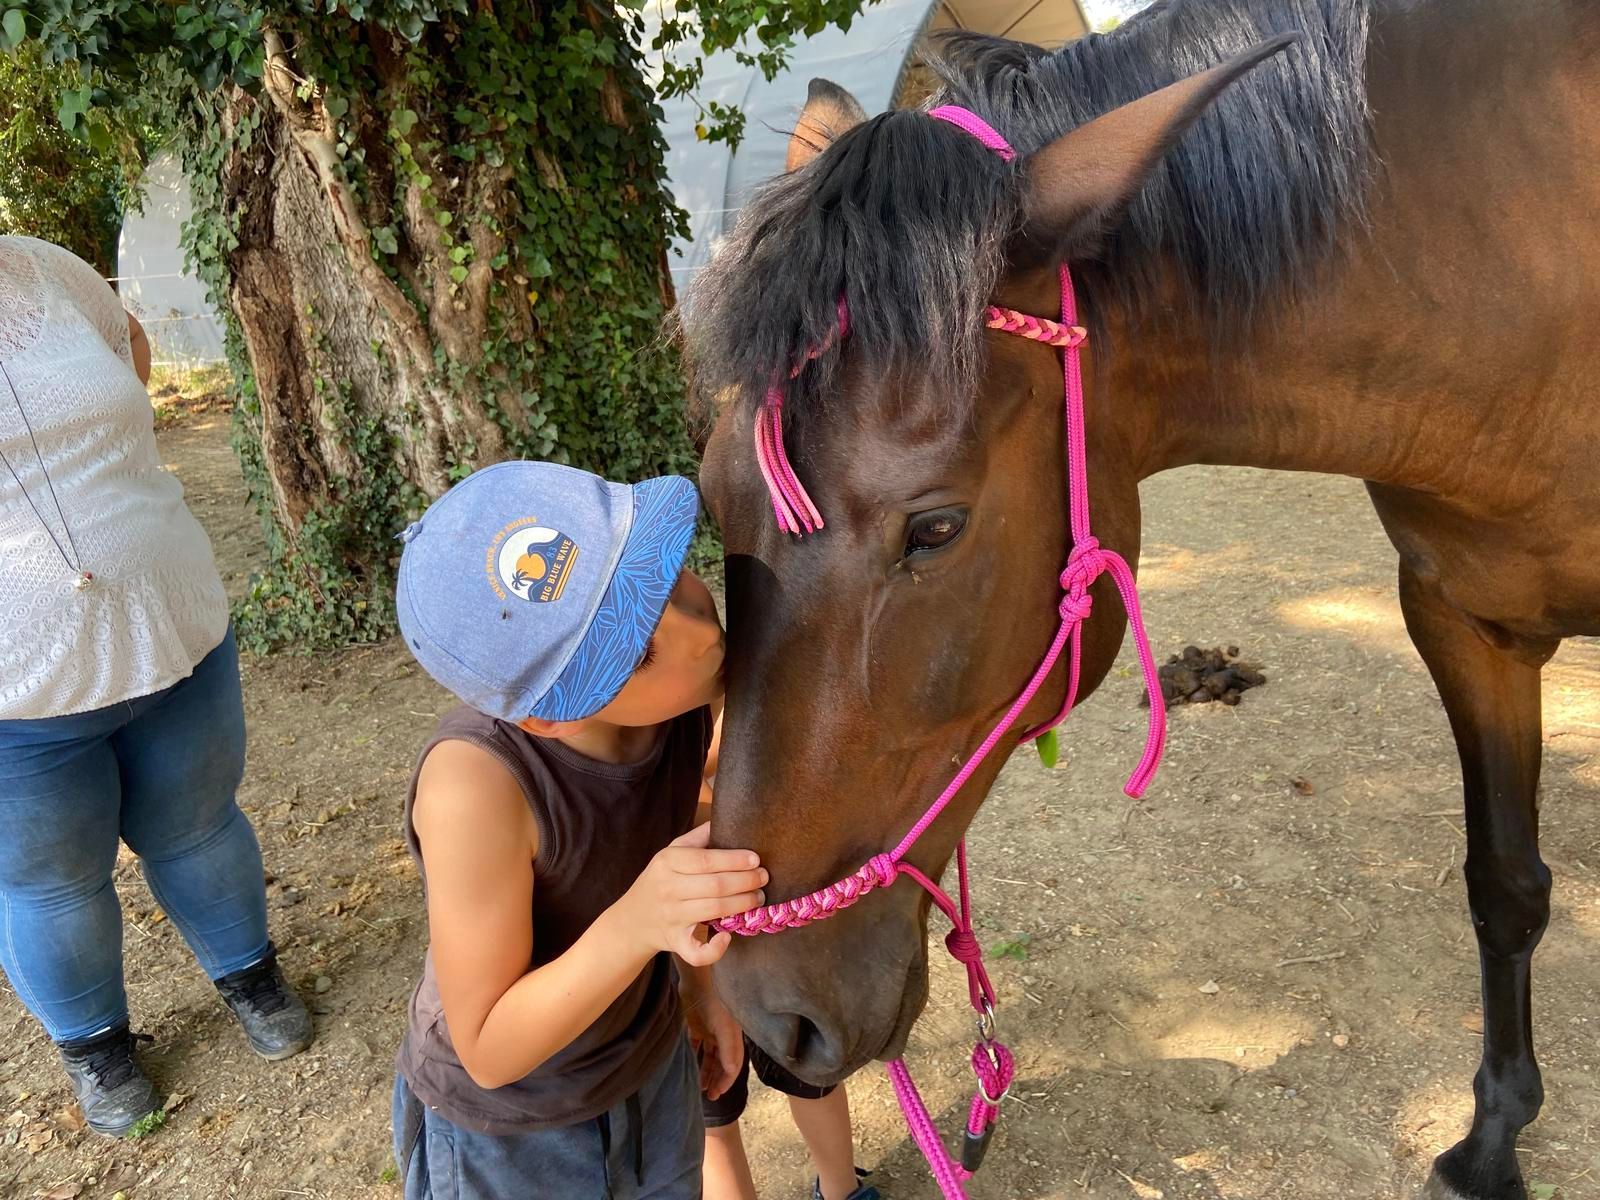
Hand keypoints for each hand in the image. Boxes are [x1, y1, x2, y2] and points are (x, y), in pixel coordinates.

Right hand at [611, 824, 764, 965]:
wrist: (632, 919)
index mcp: (667, 862)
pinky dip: (714, 949)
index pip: (707, 860)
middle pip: (715, 885)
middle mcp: (668, 888)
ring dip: (742, 904)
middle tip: (764, 877)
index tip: (756, 859)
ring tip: (758, 897)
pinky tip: (727, 937)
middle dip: (746, 881)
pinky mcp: (675, 942)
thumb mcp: (671, 852)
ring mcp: (671, 917)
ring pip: (714, 910)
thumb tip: (727, 818)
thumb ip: (698, 837)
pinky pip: (696, 951)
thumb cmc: (660, 880)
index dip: (735, 860)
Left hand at [684, 983, 744, 1099]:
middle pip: (721, 1063)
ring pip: (708, 1057)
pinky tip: (688, 1066)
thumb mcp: (725, 1027)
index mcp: (733, 1037)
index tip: (718, 1093)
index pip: (733, 1064)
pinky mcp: (696, 1025)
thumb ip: (729, 1049)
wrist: (698, 978)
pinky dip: (694, 1056)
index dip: (727, 1080)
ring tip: (700, 1086)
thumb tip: (732, 1072)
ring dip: (705, 1071)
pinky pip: (696, 1045)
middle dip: (717, 1079)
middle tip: (710, 1095)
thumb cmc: (715, 1001)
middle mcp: (723, 1036)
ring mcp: (709, 1030)